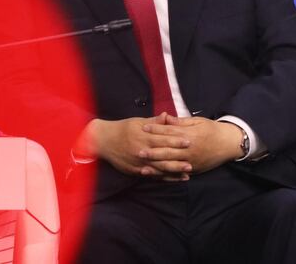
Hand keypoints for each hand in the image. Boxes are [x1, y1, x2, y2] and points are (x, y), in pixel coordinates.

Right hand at [74, 114, 192, 180]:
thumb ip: (153, 122)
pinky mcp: (136, 170)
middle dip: (178, 159)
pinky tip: (174, 179)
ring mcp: (139, 162)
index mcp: (143, 136)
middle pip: (163, 155)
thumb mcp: (136, 122)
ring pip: (159, 168)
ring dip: (174, 171)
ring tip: (187, 173)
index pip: (163, 139)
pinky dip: (164, 178)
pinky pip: (152, 175)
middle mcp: (142, 150)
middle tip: (192, 161)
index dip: (176, 140)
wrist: (103, 141)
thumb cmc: (121, 129)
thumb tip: (167, 116)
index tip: (189, 141)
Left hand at [140, 115, 243, 174]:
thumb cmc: (212, 129)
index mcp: (189, 135)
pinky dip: (166, 175)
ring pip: (171, 164)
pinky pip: (178, 173)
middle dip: (152, 151)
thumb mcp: (197, 121)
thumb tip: (164, 117)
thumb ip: (180, 121)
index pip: (168, 132)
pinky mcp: (193, 169)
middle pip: (167, 150)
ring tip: (143, 166)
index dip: (155, 129)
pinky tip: (157, 176)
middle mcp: (189, 149)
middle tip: (137, 151)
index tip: (143, 128)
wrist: (229, 143)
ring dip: (156, 166)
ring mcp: (191, 161)